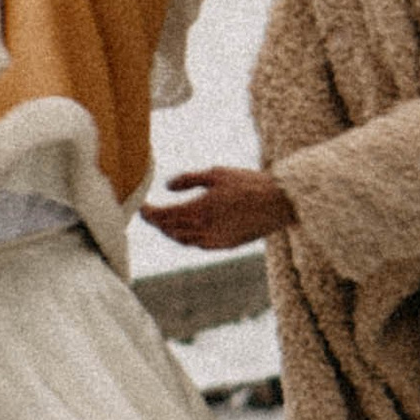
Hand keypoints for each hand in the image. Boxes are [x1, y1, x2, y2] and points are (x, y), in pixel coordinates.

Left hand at [146, 166, 295, 251]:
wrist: (279, 202)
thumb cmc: (248, 183)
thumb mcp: (216, 173)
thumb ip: (189, 180)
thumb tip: (167, 187)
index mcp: (200, 209)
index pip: (164, 216)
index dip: (148, 214)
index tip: (141, 207)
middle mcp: (204, 229)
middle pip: (170, 230)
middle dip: (157, 222)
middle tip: (150, 213)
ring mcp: (215, 240)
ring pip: (182, 240)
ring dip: (170, 231)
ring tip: (165, 220)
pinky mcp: (225, 245)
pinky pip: (198, 245)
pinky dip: (187, 237)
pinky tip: (187, 229)